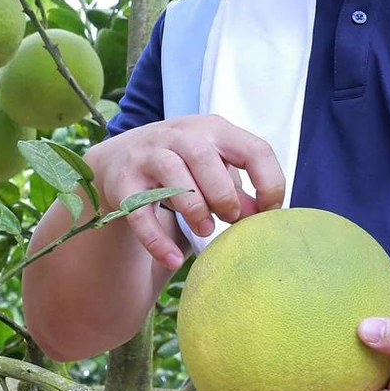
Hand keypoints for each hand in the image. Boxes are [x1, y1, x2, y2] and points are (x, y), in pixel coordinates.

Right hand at [86, 115, 285, 268]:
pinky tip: (173, 260)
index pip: (255, 150)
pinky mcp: (123, 182)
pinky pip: (141, 214)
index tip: (268, 212)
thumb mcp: (213, 167)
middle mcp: (180, 135)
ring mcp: (148, 156)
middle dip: (224, 197)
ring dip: (195, 211)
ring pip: (174, 179)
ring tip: (204, 230)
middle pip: (207, 160)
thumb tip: (260, 215)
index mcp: (214, 130)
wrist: (119, 158)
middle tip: (228, 219)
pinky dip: (158, 241)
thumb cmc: (181, 164)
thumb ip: (237, 189)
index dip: (270, 184)